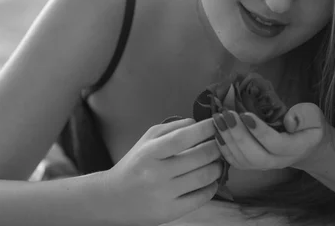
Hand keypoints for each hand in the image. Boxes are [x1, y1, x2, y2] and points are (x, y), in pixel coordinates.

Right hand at [97, 118, 222, 225]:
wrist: (113, 199)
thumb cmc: (135, 164)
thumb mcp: (147, 140)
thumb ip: (173, 127)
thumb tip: (198, 123)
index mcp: (150, 153)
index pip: (182, 138)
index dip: (204, 129)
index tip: (217, 124)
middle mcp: (157, 174)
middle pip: (199, 157)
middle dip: (217, 147)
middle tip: (221, 144)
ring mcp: (165, 195)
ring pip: (204, 177)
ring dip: (218, 166)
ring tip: (218, 161)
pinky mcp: (171, 212)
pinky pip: (202, 197)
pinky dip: (213, 186)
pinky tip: (211, 180)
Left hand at [212, 103, 329, 170]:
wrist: (306, 145)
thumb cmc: (308, 126)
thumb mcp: (313, 115)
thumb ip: (304, 116)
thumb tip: (288, 121)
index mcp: (296, 148)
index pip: (276, 144)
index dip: (259, 131)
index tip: (245, 114)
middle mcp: (278, 162)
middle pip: (255, 155)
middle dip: (238, 134)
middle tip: (226, 114)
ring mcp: (264, 166)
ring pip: (242, 159)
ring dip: (227, 139)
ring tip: (218, 118)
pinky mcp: (252, 165)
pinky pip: (235, 161)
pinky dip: (223, 147)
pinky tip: (216, 130)